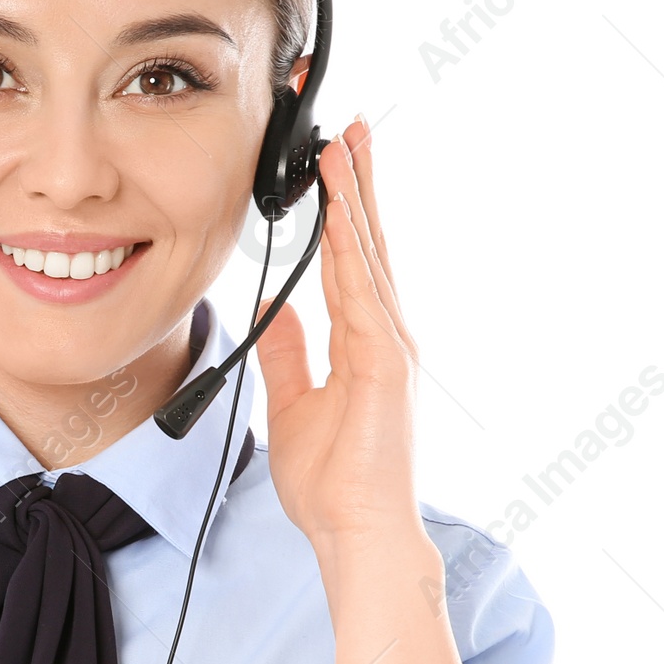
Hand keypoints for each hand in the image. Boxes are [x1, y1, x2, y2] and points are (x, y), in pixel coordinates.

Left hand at [253, 115, 422, 554]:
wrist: (358, 533)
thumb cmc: (334, 484)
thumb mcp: (293, 404)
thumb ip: (287, 354)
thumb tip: (273, 311)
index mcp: (365, 346)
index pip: (350, 264)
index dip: (342, 213)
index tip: (331, 168)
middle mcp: (385, 337)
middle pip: (369, 246)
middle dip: (357, 186)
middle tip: (347, 130)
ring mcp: (391, 348)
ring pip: (369, 256)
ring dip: (355, 199)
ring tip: (343, 146)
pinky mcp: (386, 364)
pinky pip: (363, 294)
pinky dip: (352, 249)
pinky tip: (341, 212)